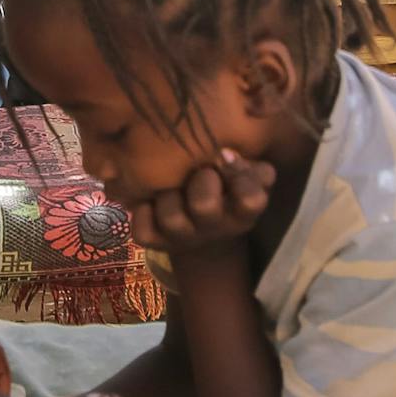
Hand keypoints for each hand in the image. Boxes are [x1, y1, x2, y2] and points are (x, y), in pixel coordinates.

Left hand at [135, 150, 275, 256]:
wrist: (205, 234)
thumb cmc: (228, 192)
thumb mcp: (250, 180)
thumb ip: (253, 167)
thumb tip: (229, 155)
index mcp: (242, 213)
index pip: (251, 200)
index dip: (241, 179)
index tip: (231, 161)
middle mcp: (214, 229)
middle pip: (204, 205)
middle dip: (200, 180)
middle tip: (201, 170)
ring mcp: (183, 237)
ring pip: (171, 217)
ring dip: (168, 195)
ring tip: (171, 184)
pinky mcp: (155, 241)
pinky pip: (142, 230)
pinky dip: (142, 211)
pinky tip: (150, 200)